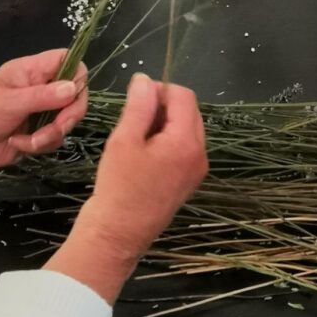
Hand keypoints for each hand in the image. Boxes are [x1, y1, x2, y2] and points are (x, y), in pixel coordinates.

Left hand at [0, 49, 87, 185]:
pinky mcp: (40, 133)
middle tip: (56, 128)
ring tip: (28, 141)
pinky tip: (20, 145)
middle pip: (76, 94)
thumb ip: (43, 96)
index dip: (76, 75)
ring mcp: (42, 111)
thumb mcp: (10, 102)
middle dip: (68, 115)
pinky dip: (41, 145)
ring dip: (51, 135)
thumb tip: (74, 88)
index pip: (68, 61)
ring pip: (68, 120)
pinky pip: (56, 138)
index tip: (71, 95)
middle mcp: (42, 88)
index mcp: (33, 71)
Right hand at [44, 73, 206, 302]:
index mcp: (187, 142)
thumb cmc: (118, 188)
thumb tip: (145, 79)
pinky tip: (142, 152)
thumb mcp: (125, 140)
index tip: (134, 97)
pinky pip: (183, 148)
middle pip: (189, 112)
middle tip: (132, 117)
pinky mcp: (187, 181)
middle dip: (163, 105)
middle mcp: (199, 154)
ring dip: (163, 123)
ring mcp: (196, 170)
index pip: (184, 96)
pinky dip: (165, 140)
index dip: (160, 88)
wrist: (116, 236)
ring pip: (186, 129)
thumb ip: (139, 106)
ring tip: (134, 135)